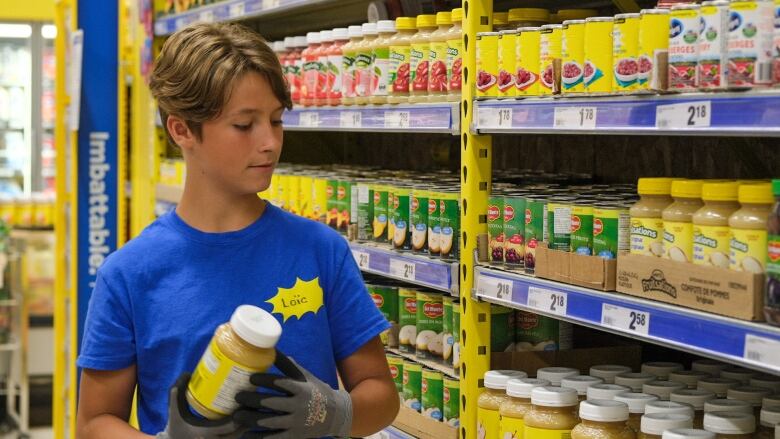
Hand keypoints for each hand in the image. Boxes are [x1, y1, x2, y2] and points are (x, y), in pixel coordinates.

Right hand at [156, 373, 245, 438]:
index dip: (240, 414)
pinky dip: (242, 430)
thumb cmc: (176, 427)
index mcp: (204, 432)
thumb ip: (176, 394)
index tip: (245, 400)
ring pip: (240, 436)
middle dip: (248, 417)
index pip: (229, 425)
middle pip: (239, 432)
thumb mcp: (174, 411)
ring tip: (253, 409)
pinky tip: (247, 418)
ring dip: (247, 424)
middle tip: (253, 402)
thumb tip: (188, 374)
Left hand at [233, 351, 352, 438]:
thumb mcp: (307, 378)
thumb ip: (291, 367)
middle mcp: (298, 405)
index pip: (279, 382)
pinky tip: (245, 435)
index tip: (250, 378)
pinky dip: (257, 437)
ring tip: (237, 415)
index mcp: (301, 389)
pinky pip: (273, 438)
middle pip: (270, 402)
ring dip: (250, 418)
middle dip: (251, 399)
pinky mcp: (294, 436)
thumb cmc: (318, 392)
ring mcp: (296, 422)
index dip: (263, 379)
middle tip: (238, 396)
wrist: (337, 415)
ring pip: (268, 421)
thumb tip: (273, 351)